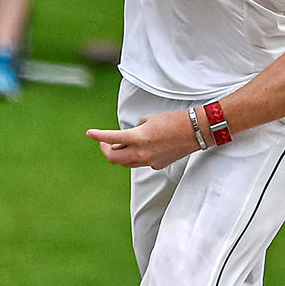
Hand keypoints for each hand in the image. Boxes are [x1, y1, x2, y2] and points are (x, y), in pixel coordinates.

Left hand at [87, 108, 206, 168]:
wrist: (195, 131)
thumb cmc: (173, 121)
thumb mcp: (148, 120)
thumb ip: (134, 130)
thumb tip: (127, 140)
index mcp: (138, 138)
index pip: (112, 139)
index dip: (98, 136)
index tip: (89, 133)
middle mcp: (141, 153)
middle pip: (114, 159)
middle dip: (106, 151)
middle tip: (104, 143)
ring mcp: (149, 162)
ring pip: (126, 163)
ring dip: (120, 155)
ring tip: (120, 145)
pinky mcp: (157, 165)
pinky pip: (140, 163)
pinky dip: (136, 156)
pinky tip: (142, 148)